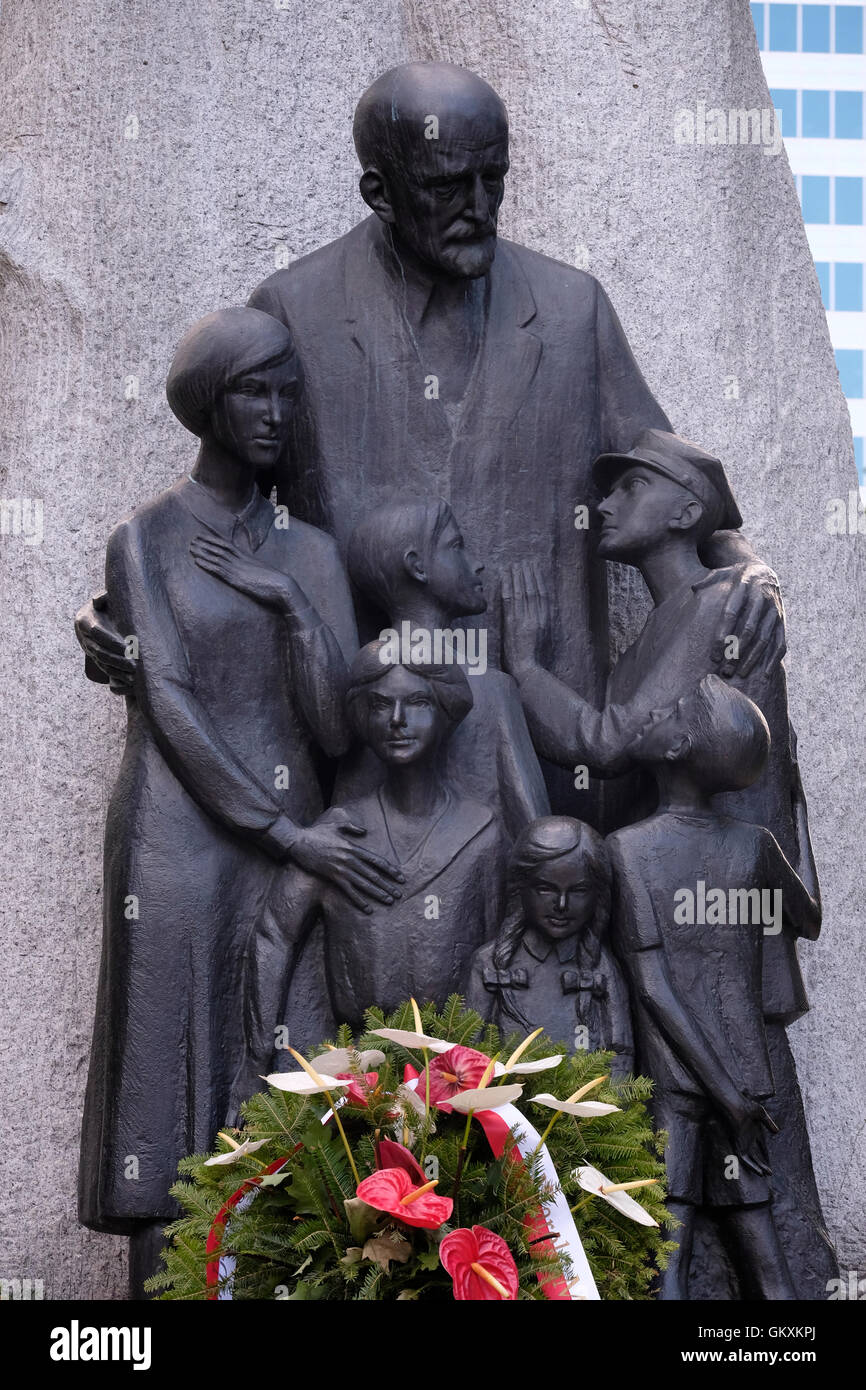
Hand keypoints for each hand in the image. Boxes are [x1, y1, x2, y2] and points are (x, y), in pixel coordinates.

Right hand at [74, 591, 135, 692]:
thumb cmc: (108, 602)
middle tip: (134, 665)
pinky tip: (128, 679)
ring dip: (117, 670)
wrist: (102, 612)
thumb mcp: (106, 597)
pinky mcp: (94, 657)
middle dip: (116, 659)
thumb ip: (103, 596)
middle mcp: (83, 636)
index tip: (127, 647)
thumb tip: (97, 600)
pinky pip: (104, 668)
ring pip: (101, 662)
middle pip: (99, 651)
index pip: (96, 633)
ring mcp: (88, 648)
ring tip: (133, 675)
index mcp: (84, 620)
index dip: (110, 641)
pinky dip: (115, 674)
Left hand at [190, 535, 313, 618]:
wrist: (283, 587)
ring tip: (191, 547)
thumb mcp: (263, 574)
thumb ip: (254, 571)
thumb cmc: (276, 583)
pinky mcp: (237, 579)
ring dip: (203, 551)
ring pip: (217, 556)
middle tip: (192, 539)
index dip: (214, 540)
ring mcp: (238, 569)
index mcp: (247, 558)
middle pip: (220, 548)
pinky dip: (207, 564)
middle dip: (205, 543)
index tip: (203, 536)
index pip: (228, 545)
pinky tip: (197, 561)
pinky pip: (219, 569)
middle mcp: (241, 561)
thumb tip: (250, 573)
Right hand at [289, 810, 404, 912]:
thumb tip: (364, 831)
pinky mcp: (332, 876)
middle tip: (399, 894)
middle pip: (373, 874)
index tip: (400, 877)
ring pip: (364, 884)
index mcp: (353, 848)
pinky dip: (359, 900)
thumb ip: (352, 827)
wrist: (299, 841)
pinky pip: (348, 891)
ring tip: (389, 901)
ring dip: (377, 893)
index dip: (390, 869)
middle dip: (388, 885)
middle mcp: (350, 859)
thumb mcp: (336, 825)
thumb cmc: (317, 832)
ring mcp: (342, 869)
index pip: (377, 860)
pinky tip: (367, 908)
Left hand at [500, 561, 551, 677]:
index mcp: (546, 620)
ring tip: (516, 564)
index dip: (539, 580)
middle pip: (533, 590)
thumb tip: (539, 613)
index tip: (535, 569)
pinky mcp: (514, 622)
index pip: (543, 595)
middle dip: (529, 574)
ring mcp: (525, 618)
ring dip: (519, 576)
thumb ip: (540, 624)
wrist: (527, 670)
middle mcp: (537, 616)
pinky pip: (511, 599)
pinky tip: (505, 576)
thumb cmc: (533, 659)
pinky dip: (508, 585)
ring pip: (523, 592)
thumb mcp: (542, 638)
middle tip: (525, 561)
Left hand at [709, 562, 785, 679]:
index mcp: (744, 587)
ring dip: (753, 658)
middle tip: (724, 670)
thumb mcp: (722, 573)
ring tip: (740, 674)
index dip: (722, 634)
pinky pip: (780, 641)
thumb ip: (708, 580)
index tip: (713, 655)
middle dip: (736, 651)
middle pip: (748, 629)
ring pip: (764, 638)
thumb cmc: (735, 578)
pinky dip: (774, 658)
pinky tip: (766, 674)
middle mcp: (761, 599)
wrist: (764, 572)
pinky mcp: (782, 621)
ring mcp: (774, 611)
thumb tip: (693, 587)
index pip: (731, 614)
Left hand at [720, 1094, 777, 1175]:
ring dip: (757, 1167)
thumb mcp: (761, 1113)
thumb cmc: (746, 1105)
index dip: (765, 1153)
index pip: (760, 1145)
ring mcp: (742, 1141)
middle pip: (755, 1154)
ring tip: (765, 1174)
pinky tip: (759, 1171)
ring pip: (750, 1158)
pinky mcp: (738, 1143)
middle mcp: (747, 1138)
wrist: (736, 1105)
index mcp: (753, 1131)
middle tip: (770, 1173)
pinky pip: (743, 1158)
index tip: (771, 1161)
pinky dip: (751, 1165)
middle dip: (762, 1164)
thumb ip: (769, 1123)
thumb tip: (777, 1132)